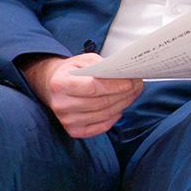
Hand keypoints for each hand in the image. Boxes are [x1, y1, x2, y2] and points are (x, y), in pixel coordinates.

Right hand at [24, 53, 142, 139]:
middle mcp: (61, 104)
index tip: (131, 82)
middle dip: (124, 94)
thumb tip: (124, 74)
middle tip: (137, 86)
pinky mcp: (73, 130)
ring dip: (122, 105)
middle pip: (100, 102)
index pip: (92, 87)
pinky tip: (119, 109)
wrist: (52, 86)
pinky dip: (113, 119)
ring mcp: (66, 120)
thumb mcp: (84, 60)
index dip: (115, 85)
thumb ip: (102, 66)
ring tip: (132, 95)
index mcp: (60, 83)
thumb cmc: (71, 72)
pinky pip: (99, 128)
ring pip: (103, 115)